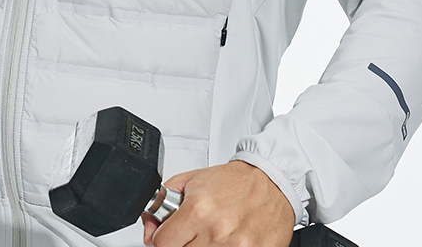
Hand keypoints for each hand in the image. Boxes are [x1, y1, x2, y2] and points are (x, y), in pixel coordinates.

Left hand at [141, 160, 294, 246]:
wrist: (271, 181)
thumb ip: (163, 202)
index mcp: (198, 209)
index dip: (164, 238)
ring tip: (213, 233)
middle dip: (185, 242)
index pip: (162, 244)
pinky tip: (228, 241)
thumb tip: (150, 230)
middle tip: (196, 230)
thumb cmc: (233, 182)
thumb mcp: (192, 180)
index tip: (170, 234)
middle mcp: (215, 230)